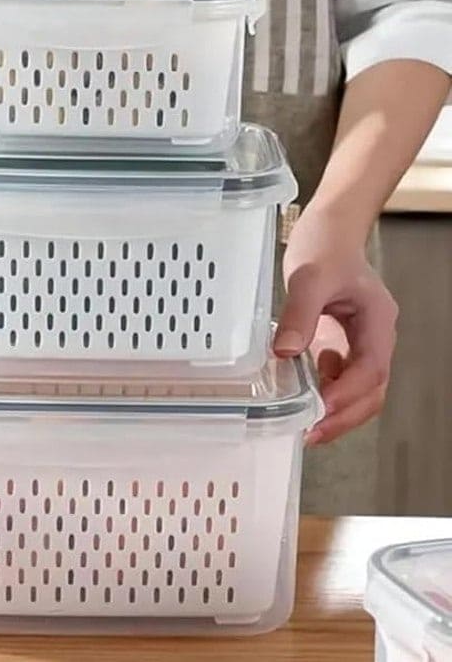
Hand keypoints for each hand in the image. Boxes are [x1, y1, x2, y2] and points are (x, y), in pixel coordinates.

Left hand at [274, 206, 397, 444]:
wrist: (328, 228)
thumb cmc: (325, 245)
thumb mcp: (308, 277)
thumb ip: (299, 313)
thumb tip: (285, 352)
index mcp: (376, 321)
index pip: (371, 369)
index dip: (348, 395)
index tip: (321, 412)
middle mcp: (373, 335)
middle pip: (371, 389)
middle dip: (344, 415)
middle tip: (312, 433)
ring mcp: (359, 340)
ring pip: (359, 388)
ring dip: (336, 408)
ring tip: (307, 422)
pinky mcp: (341, 340)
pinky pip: (340, 375)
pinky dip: (326, 389)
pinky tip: (305, 386)